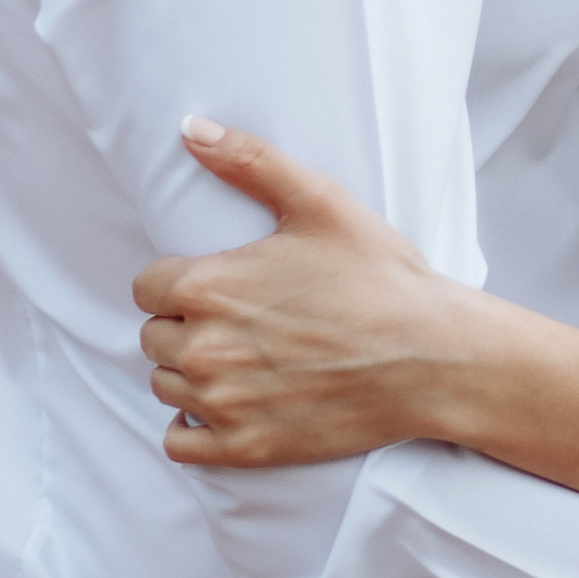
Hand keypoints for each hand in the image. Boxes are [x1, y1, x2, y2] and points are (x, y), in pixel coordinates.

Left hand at [132, 121, 475, 467]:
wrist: (432, 356)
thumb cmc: (379, 276)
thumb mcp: (319, 202)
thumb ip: (248, 161)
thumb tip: (190, 129)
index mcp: (208, 287)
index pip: (146, 288)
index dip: (179, 282)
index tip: (218, 285)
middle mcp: (204, 349)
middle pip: (154, 338)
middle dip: (185, 326)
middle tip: (237, 320)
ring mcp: (222, 403)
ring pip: (165, 388)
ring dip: (189, 374)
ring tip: (239, 359)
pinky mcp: (245, 448)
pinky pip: (180, 444)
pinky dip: (193, 428)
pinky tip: (227, 406)